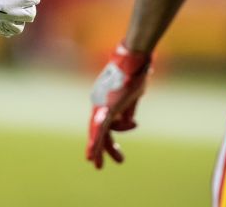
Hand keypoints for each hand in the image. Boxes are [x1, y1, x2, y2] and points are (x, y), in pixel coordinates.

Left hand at [86, 44, 151, 168]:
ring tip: (98, 166)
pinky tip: (90, 155)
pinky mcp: (106, 108)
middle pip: (98, 129)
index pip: (106, 121)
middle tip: (99, 165)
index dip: (113, 132)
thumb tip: (129, 122)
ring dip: (98, 151)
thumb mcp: (133, 95)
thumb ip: (129, 109)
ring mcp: (101, 105)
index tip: (126, 135)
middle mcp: (99, 102)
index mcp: (105, 99)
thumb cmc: (135, 73)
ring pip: (97, 133)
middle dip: (101, 147)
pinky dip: (95, 144)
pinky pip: (99, 130)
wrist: (134, 59)